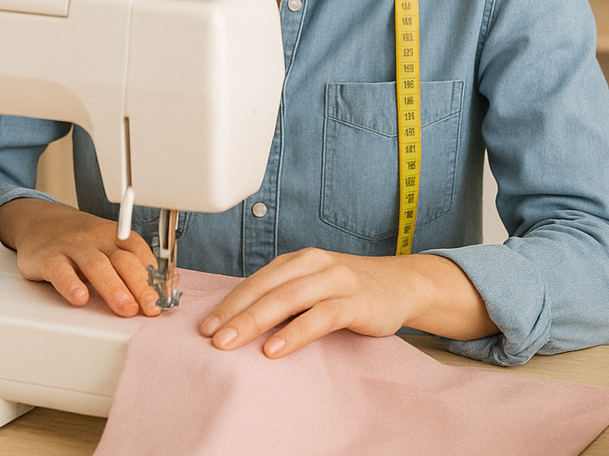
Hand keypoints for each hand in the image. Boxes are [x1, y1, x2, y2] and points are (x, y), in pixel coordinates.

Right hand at [0, 197, 160, 317]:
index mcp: (116, 236)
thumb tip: (166, 288)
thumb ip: (132, 266)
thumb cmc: (80, 240)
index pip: (141, 253)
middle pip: (123, 261)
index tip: (165, 297)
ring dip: (113, 288)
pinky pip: (60, 270)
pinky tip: (80, 298)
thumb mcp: (108, 246)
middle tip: (151, 307)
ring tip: (125, 308)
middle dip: (140, 285)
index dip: (155, 275)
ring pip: (96, 265)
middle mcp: (97, 239)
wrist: (37, 221)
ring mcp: (73, 247)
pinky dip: (71, 284)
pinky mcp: (48, 257)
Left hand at [198, 248, 498, 357]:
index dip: (229, 302)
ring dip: (256, 321)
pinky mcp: (356, 301)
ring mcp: (336, 281)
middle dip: (235, 313)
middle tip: (211, 336)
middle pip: (267, 289)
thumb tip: (240, 320)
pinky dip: (294, 333)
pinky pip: (320, 316)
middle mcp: (315, 264)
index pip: (256, 280)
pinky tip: (275, 348)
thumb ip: (284, 296)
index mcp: (299, 260)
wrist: (402, 284)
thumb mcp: (313, 284)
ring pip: (288, 299)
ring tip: (231, 342)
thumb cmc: (351, 289)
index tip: (205, 325)